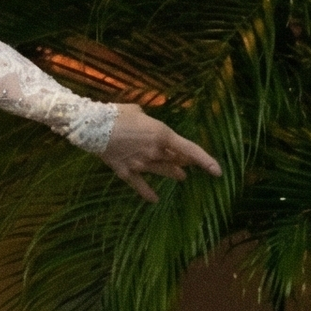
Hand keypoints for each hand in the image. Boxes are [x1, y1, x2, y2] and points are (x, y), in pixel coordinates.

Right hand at [101, 103, 221, 202]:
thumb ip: (146, 117)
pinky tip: (154, 200)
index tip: (217, 172)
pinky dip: (148, 194)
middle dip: (184, 162)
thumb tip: (144, 118)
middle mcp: (156, 152)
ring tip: (180, 177)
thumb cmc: (116, 113)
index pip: (190, 150)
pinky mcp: (127, 172)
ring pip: (163, 172)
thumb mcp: (136, 110)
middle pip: (176, 160)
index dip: (206, 161)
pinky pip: (140, 186)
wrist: (92, 126)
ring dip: (173, 174)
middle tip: (188, 164)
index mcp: (161, 134)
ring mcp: (142, 164)